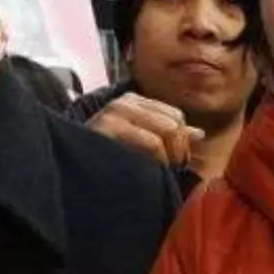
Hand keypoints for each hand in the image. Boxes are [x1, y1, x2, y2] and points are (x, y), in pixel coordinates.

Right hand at [86, 92, 202, 168]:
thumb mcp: (142, 144)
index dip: (182, 142)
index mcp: (134, 102)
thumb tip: (199, 134)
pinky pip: (151, 141)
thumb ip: (170, 137)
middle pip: (174, 121)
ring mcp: (115, 112)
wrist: (74, 171)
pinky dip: (159, 159)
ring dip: (170, 155)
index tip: (178, 164)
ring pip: (166, 129)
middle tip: (173, 170)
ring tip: (163, 171)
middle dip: (179, 150)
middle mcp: (125, 102)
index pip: (176, 115)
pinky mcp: (108, 127)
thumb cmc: (109, 160)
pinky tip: (150, 170)